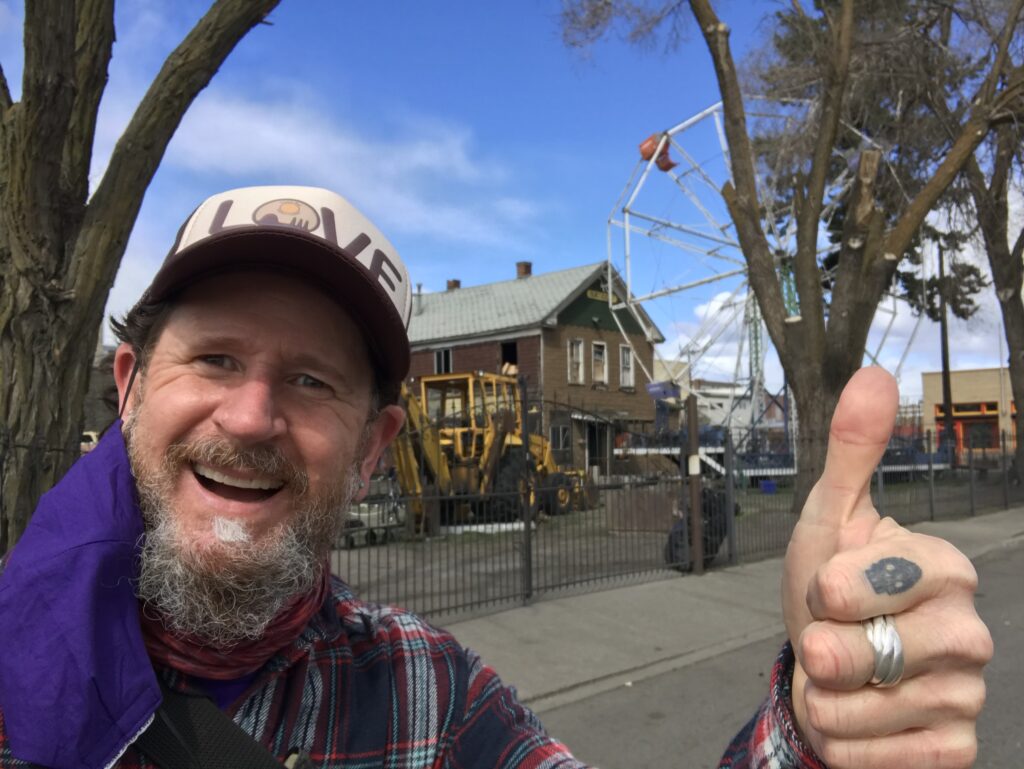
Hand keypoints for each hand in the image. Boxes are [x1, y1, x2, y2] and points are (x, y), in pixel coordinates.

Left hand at [783, 367, 992, 767]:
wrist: (827, 670)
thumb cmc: (829, 590)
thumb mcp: (828, 520)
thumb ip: (850, 453)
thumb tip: (873, 374)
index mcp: (945, 567)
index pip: (874, 580)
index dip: (830, 590)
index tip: (828, 590)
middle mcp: (971, 631)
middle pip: (869, 653)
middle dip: (821, 650)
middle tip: (826, 642)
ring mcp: (969, 696)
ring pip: (864, 711)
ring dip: (825, 700)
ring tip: (839, 679)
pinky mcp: (955, 750)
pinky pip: (879, 759)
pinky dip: (845, 743)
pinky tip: (859, 719)